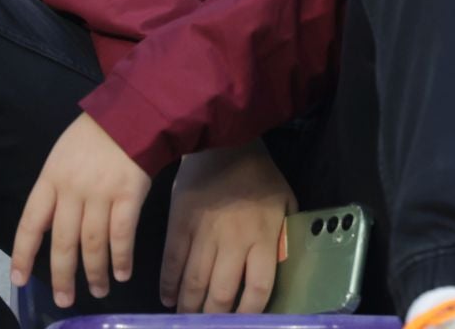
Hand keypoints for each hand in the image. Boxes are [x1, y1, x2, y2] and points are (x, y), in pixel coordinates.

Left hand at [11, 113, 152, 307]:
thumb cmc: (97, 133)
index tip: (20, 279)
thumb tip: (53, 227)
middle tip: (64, 300)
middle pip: (63, 241)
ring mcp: (102, 193)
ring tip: (98, 291)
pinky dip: (121, 257)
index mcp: (51, 178)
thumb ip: (56, 188)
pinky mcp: (130, 194)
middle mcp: (72, 189)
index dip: (24, 254)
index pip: (30, 223)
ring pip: (92, 243)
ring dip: (94, 273)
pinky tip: (121, 273)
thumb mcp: (63, 155)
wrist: (136, 111)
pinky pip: (122, 234)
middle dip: (62, 276)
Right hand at [159, 139, 296, 312]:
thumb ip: (284, 235)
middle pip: (221, 293)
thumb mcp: (286, 202)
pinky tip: (167, 298)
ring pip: (194, 283)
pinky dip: (168, 284)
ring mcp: (204, 233)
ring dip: (189, 307)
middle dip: (214, 317)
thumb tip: (280, 268)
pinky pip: (172, 262)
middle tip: (209, 325)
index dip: (248, 313)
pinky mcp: (179, 224)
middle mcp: (233, 240)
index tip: (242, 323)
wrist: (224, 143)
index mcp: (263, 236)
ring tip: (188, 318)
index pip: (258, 288)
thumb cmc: (260, 176)